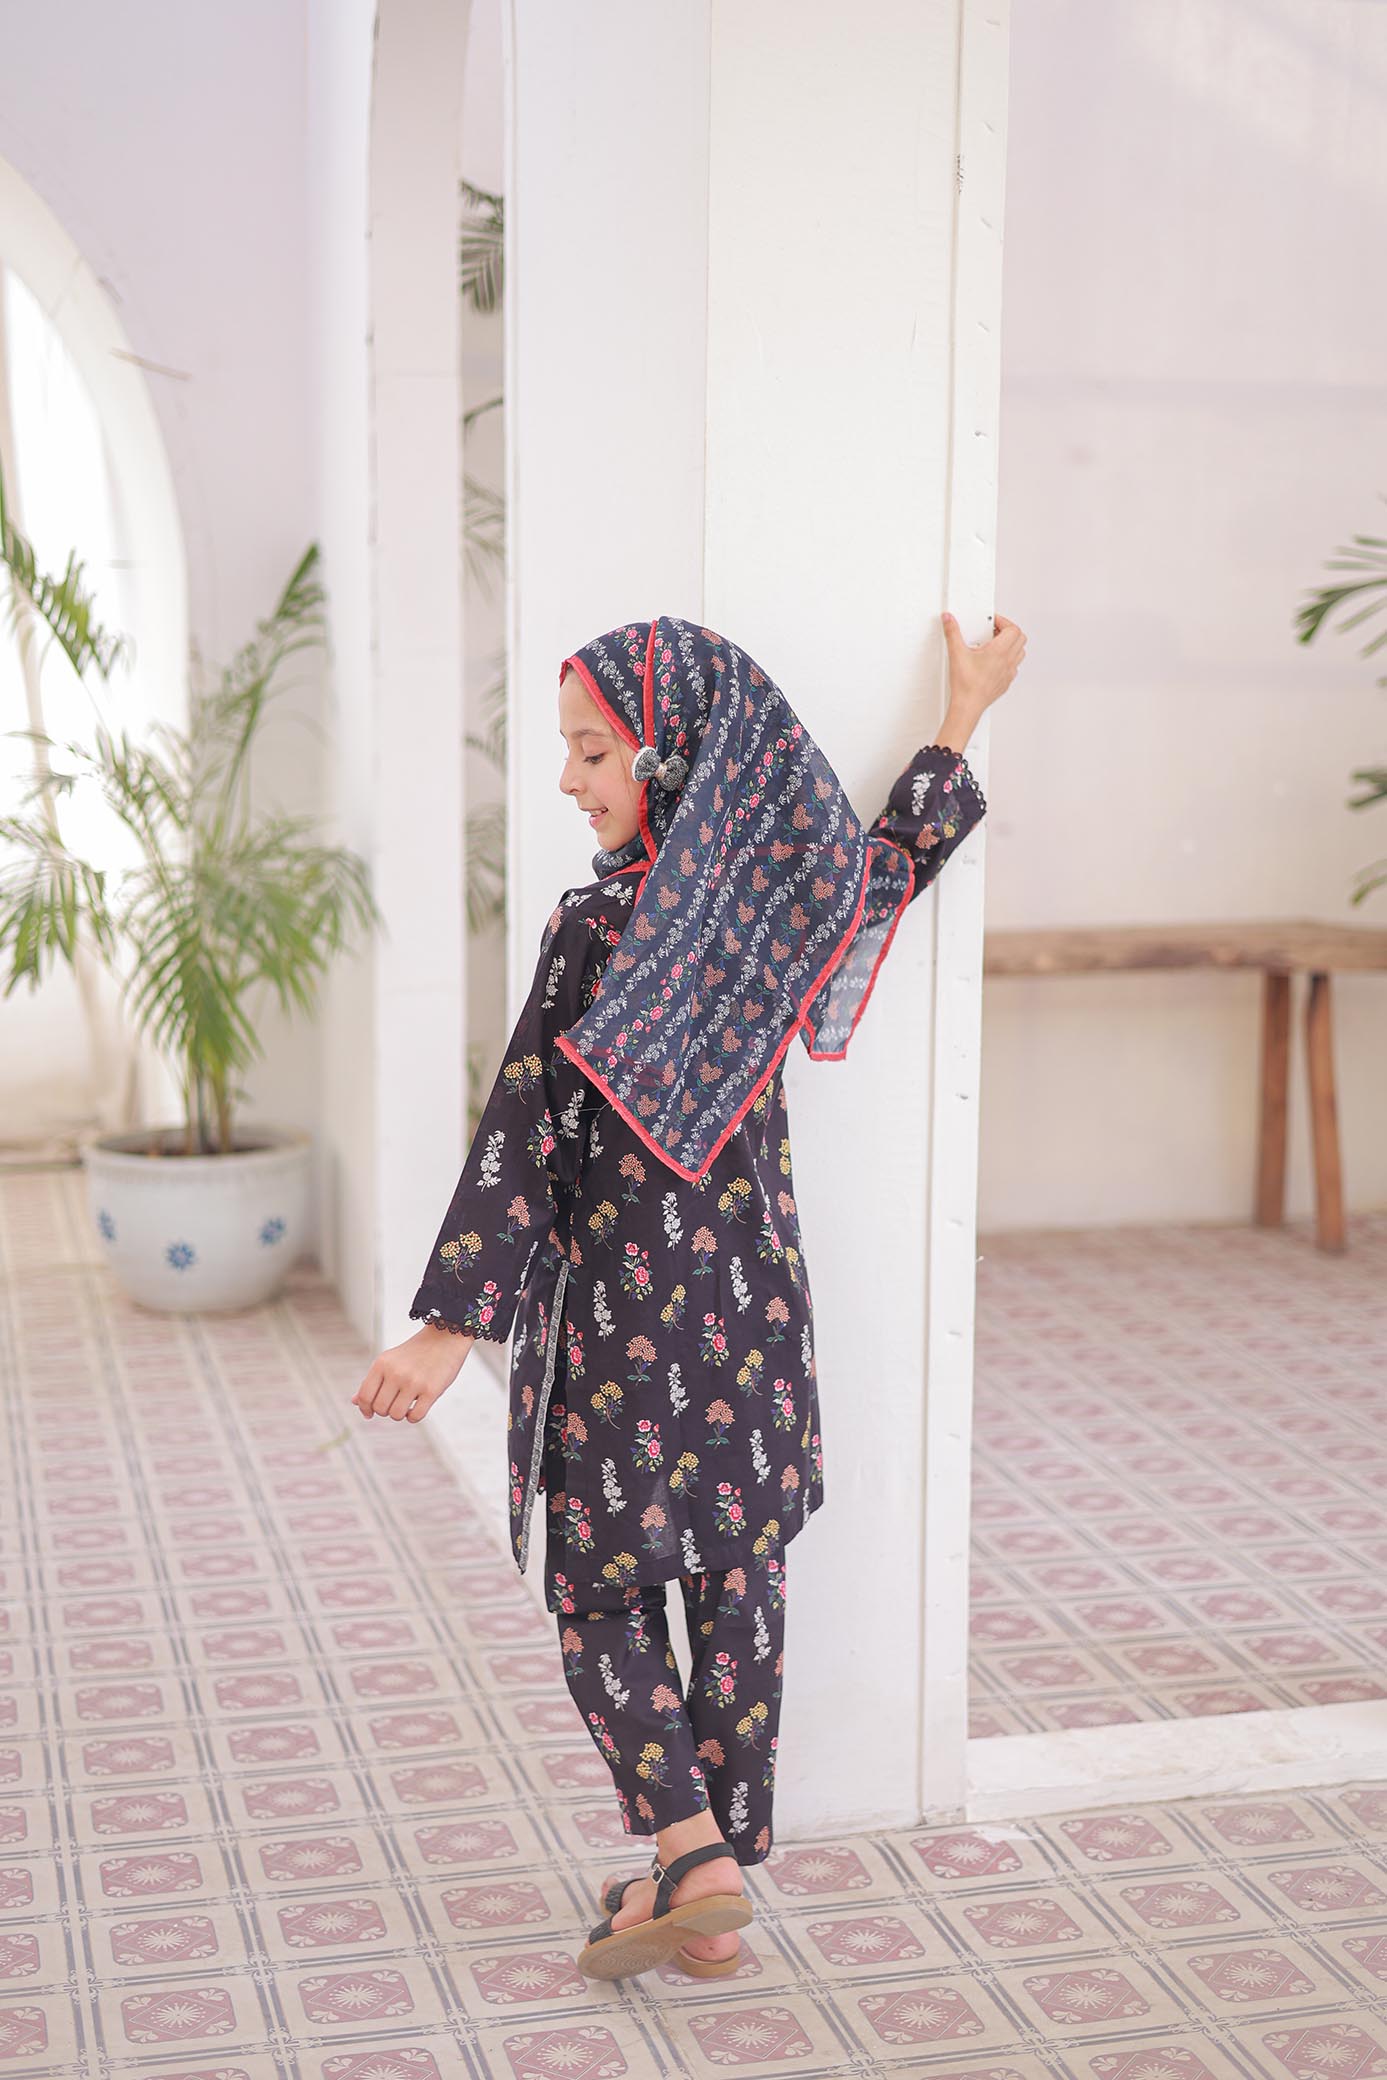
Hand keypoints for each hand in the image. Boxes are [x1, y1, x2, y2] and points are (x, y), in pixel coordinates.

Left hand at [353, 1323, 472, 1423]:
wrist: (445, 1337)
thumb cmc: (415, 1352)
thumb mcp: (389, 1361)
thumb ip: (372, 1381)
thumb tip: (355, 1402)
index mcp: (382, 1364)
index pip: (365, 1396)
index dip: (365, 1409)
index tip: (370, 1413)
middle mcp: (396, 1373)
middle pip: (380, 1408)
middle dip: (385, 1410)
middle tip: (394, 1402)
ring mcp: (414, 1382)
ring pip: (396, 1415)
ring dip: (400, 1414)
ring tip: (406, 1404)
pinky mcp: (432, 1390)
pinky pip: (415, 1417)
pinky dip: (413, 1417)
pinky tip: (417, 1407)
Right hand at [942, 610, 1026, 716]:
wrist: (968, 705)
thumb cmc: (966, 685)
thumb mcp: (956, 653)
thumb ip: (952, 633)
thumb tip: (949, 620)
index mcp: (999, 651)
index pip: (1013, 628)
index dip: (1003, 621)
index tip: (992, 622)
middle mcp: (1007, 661)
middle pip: (1020, 638)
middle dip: (1008, 631)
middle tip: (994, 631)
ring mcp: (1009, 672)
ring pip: (1020, 652)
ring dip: (1011, 644)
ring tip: (996, 644)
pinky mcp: (1006, 682)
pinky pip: (1015, 666)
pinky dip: (1008, 659)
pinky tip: (995, 661)